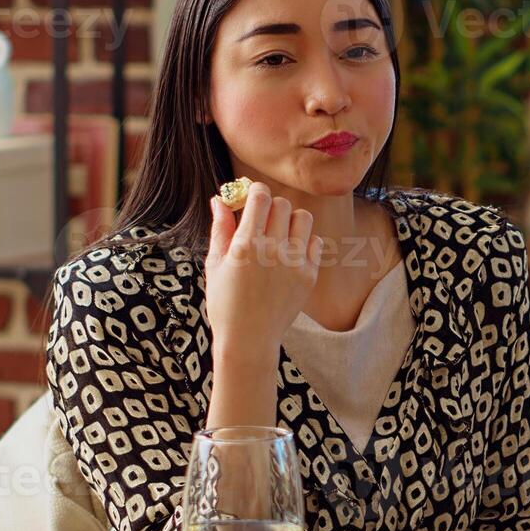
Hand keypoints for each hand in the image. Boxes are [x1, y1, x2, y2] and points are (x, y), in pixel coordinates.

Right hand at [204, 181, 321, 365]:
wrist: (249, 339)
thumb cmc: (225, 303)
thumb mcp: (214, 265)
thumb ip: (220, 229)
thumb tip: (219, 199)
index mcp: (245, 245)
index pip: (260, 196)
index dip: (256, 191)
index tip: (252, 197)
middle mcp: (272, 250)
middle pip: (282, 204)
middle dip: (271, 206)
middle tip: (263, 220)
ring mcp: (294, 262)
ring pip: (303, 218)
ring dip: (290, 220)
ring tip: (279, 234)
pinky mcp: (309, 275)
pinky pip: (315, 241)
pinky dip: (304, 242)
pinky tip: (290, 253)